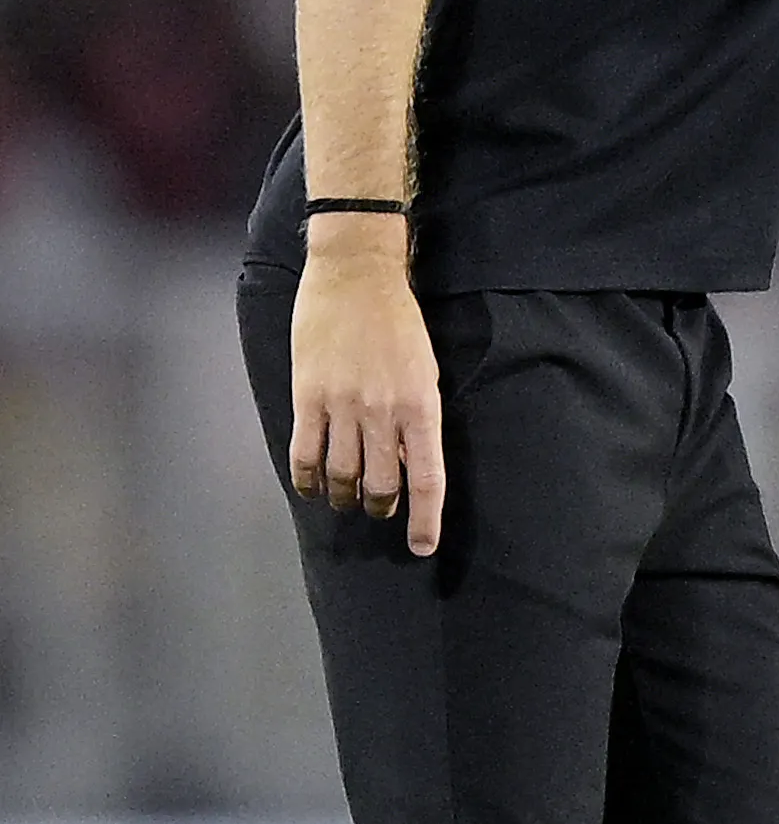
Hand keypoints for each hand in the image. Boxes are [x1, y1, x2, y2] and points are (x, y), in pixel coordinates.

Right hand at [288, 214, 447, 556]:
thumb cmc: (399, 323)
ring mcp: (343, 406)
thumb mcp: (425, 368)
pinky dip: (307, 480)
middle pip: (382, 484)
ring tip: (347, 498)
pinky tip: (311, 487)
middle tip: (378, 509)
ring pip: (341, 476)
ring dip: (345, 496)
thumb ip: (418, 416)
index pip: (427, 476)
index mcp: (422, 404)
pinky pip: (305, 455)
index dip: (425, 518)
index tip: (421, 547)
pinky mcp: (308, 397)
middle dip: (381, 507)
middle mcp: (384, 411)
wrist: (356, 276)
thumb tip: (410, 461)